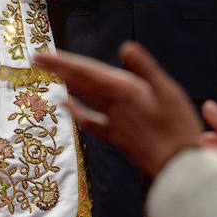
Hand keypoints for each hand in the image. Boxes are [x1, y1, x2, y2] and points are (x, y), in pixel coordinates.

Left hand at [33, 43, 202, 177]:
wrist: (178, 168)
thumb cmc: (179, 129)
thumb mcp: (170, 92)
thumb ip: (146, 69)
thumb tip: (126, 47)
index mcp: (125, 91)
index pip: (88, 72)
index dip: (64, 62)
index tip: (42, 56)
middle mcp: (113, 106)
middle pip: (80, 82)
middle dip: (58, 69)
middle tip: (36, 58)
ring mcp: (112, 122)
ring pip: (84, 97)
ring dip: (67, 83)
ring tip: (52, 72)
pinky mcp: (115, 136)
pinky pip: (90, 121)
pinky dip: (77, 111)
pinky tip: (66, 104)